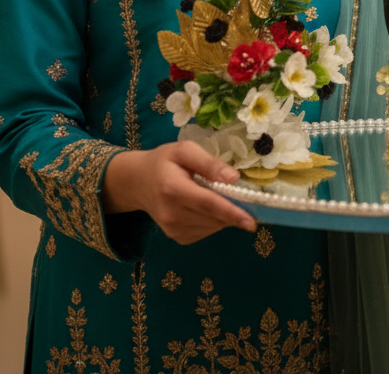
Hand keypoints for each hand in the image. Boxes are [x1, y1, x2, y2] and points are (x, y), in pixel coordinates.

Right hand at [103, 141, 256, 244]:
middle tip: (246, 199)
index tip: (251, 220)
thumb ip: (209, 163)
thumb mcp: (185, 150)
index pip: (208, 204)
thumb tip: (234, 178)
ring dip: (224, 216)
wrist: (137, 182)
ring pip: (212, 227)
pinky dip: (213, 221)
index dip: (231, 212)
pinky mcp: (176, 237)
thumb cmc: (164, 162)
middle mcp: (172, 214)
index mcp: (173, 189)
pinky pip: (205, 232)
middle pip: (213, 218)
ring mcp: (172, 229)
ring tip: (218, 197)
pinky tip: (206, 207)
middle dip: (234, 212)